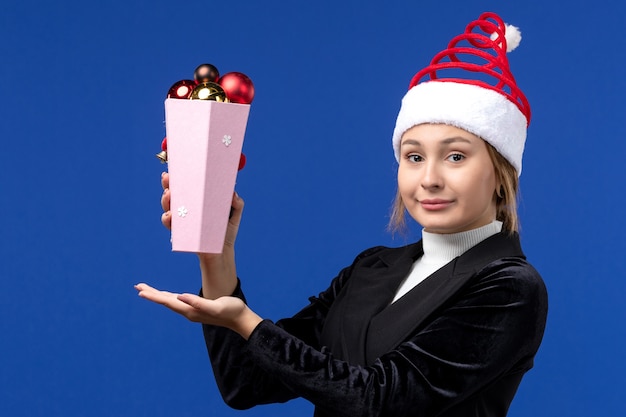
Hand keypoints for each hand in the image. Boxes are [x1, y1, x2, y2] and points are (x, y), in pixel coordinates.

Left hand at [135, 283, 262, 338]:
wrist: (240, 319)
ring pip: (171, 302)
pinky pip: (178, 302)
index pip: (168, 301)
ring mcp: (192, 311)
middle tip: (137, 286)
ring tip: (146, 290)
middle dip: (152, 294)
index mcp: (191, 310)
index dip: (154, 296)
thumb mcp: (216, 306)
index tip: (140, 291)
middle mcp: (188, 312)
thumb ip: (198, 302)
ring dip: (158, 295)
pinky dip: (169, 297)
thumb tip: (180, 297)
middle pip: (166, 301)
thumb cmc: (231, 310)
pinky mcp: (197, 308)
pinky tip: (168, 295)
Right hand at [159, 171, 242, 298]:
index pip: (188, 185)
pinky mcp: (180, 233)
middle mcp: (188, 208)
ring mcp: (183, 220)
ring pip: (169, 207)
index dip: (180, 176)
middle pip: (175, 193)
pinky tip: (170, 216)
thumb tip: (233, 194)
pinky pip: (170, 225)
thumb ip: (237, 203)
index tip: (175, 168)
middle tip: (168, 178)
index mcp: (199, 201)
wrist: (222, 253)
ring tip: (169, 195)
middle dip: (168, 184)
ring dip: (166, 200)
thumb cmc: (226, 231)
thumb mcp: (234, 214)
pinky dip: (168, 219)